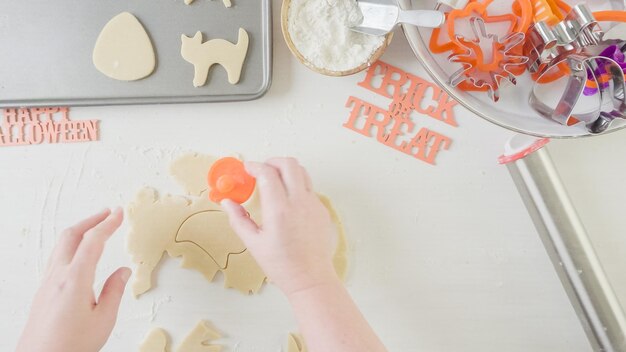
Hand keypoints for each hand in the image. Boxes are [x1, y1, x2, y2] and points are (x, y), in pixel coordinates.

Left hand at [16, 208, 130, 351]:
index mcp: (75, 280)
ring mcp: (46, 283)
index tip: (118, 213)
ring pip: (61, 246)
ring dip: (79, 232)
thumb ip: (114, 291)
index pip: (93, 241)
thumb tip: (122, 272)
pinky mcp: (42, 292)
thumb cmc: (69, 346)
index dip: (107, 224)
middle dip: (91, 220)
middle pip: (71, 235)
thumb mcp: (103, 320)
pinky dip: (72, 247)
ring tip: (95, 229)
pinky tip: (81, 255)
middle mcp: (57, 277)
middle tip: (107, 213)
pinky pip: (57, 259)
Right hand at [222, 158, 338, 295]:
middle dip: (272, 161)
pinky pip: (309, 187)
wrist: (311, 279)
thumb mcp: (253, 243)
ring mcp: (314, 205)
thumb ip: (238, 219)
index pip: (268, 173)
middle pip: (289, 164)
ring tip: (273, 181)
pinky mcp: (322, 210)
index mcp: (279, 210)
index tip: (247, 168)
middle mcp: (299, 203)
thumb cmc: (282, 265)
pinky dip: (296, 185)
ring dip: (286, 170)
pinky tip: (286, 199)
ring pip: (302, 172)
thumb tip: (227, 202)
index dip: (254, 166)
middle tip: (261, 169)